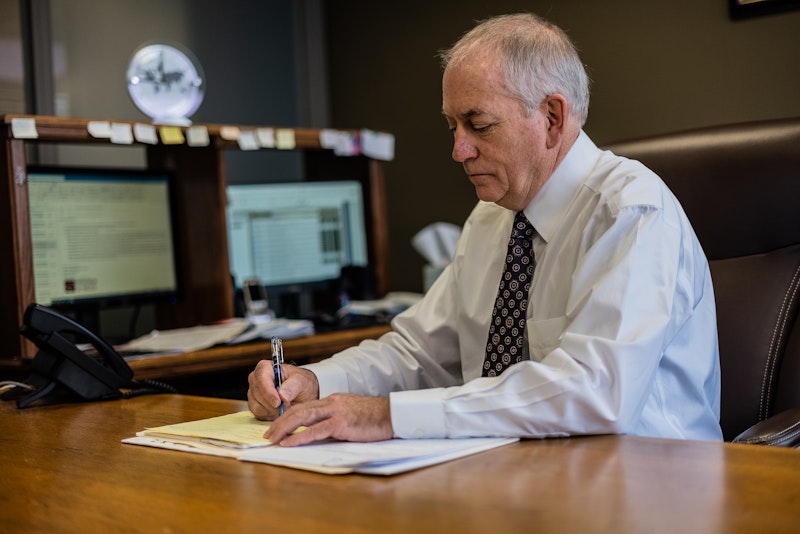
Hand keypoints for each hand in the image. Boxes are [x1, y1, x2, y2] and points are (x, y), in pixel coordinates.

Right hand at [247, 361, 318, 419]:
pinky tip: (279, 411)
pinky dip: (270, 415)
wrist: (302, 396)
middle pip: (258, 394)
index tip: (278, 402)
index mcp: (266, 367)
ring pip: (257, 406)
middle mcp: (256, 379)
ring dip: (273, 410)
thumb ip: (293, 385)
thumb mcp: (303, 382)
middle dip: (273, 403)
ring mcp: (253, 393)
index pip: (261, 377)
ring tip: (285, 406)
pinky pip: (258, 414)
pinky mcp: (254, 405)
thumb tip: (282, 394)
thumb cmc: (301, 384)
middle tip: (288, 405)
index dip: (268, 391)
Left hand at [263, 393, 392, 446]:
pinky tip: (288, 443)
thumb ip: (334, 421)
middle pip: (298, 411)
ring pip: (302, 418)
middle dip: (279, 423)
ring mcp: (336, 412)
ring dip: (283, 429)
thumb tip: (318, 434)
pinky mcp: (341, 423)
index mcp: (332, 401)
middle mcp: (331, 403)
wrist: (392, 414)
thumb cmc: (374, 418)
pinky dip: (299, 437)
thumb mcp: (350, 416)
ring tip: (271, 438)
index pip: (304, 407)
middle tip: (267, 434)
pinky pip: (315, 430)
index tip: (276, 427)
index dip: (287, 417)